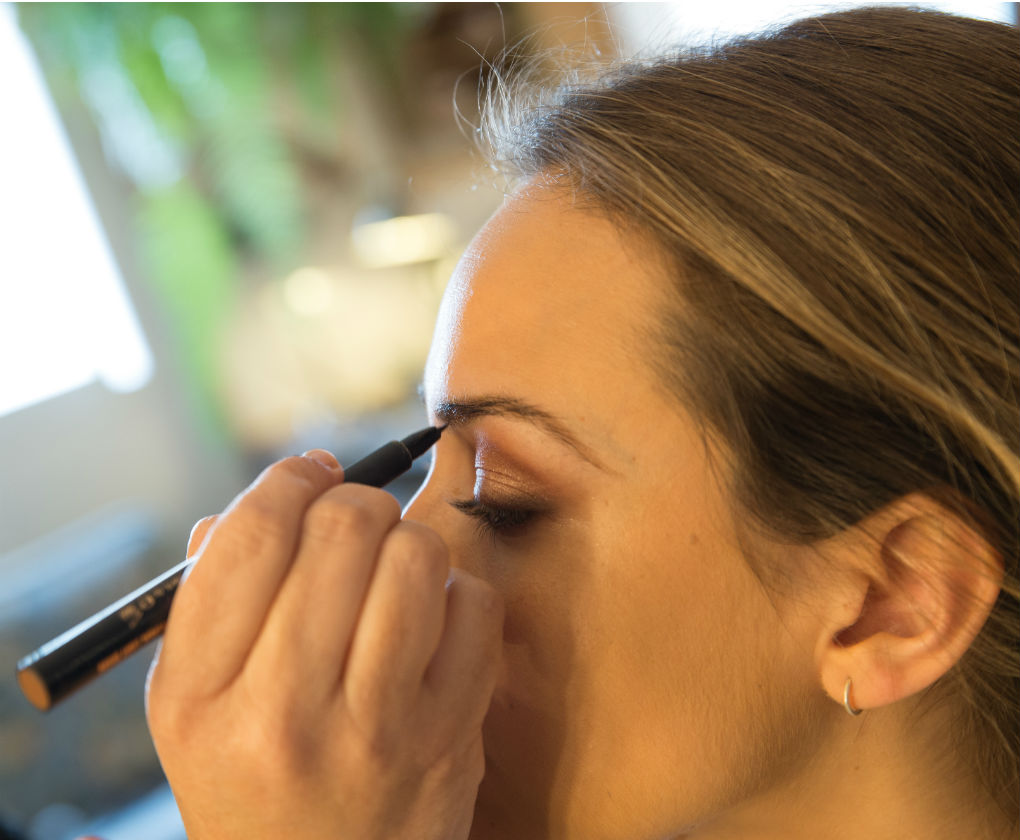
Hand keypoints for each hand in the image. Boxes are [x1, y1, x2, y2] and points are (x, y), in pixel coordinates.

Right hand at [145, 451, 502, 839]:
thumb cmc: (254, 775)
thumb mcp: (194, 705)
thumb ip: (211, 597)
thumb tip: (267, 495)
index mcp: (200, 696)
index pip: (249, 540)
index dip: (287, 481)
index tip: (307, 474)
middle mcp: (283, 712)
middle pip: (341, 531)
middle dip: (354, 499)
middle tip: (353, 517)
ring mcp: (376, 728)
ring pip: (416, 556)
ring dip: (407, 538)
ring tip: (391, 566)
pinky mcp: (449, 737)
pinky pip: (475, 605)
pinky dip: (456, 591)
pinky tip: (430, 620)